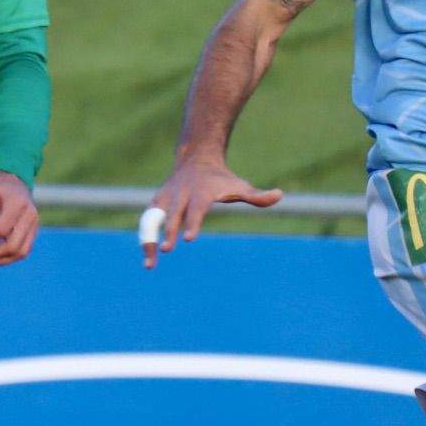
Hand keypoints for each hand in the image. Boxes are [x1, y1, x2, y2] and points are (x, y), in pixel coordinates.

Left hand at [0, 171, 39, 265]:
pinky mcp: (33, 232)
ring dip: (2, 259)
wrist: (11, 179)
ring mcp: (34, 224)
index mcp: (17, 203)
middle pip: (14, 246)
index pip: (2, 230)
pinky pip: (24, 251)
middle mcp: (30, 215)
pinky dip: (9, 257)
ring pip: (21, 253)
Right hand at [140, 157, 281, 267]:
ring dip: (149, 241)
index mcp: (200, 194)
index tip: (189, 239)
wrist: (196, 159)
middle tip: (166, 250)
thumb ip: (256, 195)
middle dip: (168, 232)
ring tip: (149, 265)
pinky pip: (148, 224)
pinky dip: (146, 241)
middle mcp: (180, 196)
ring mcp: (165, 199)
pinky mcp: (156, 204)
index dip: (192, 223)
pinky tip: (148, 261)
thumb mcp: (239, 185)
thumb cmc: (221, 179)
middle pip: (172, 216)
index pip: (196, 210)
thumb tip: (279, 195)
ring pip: (153, 221)